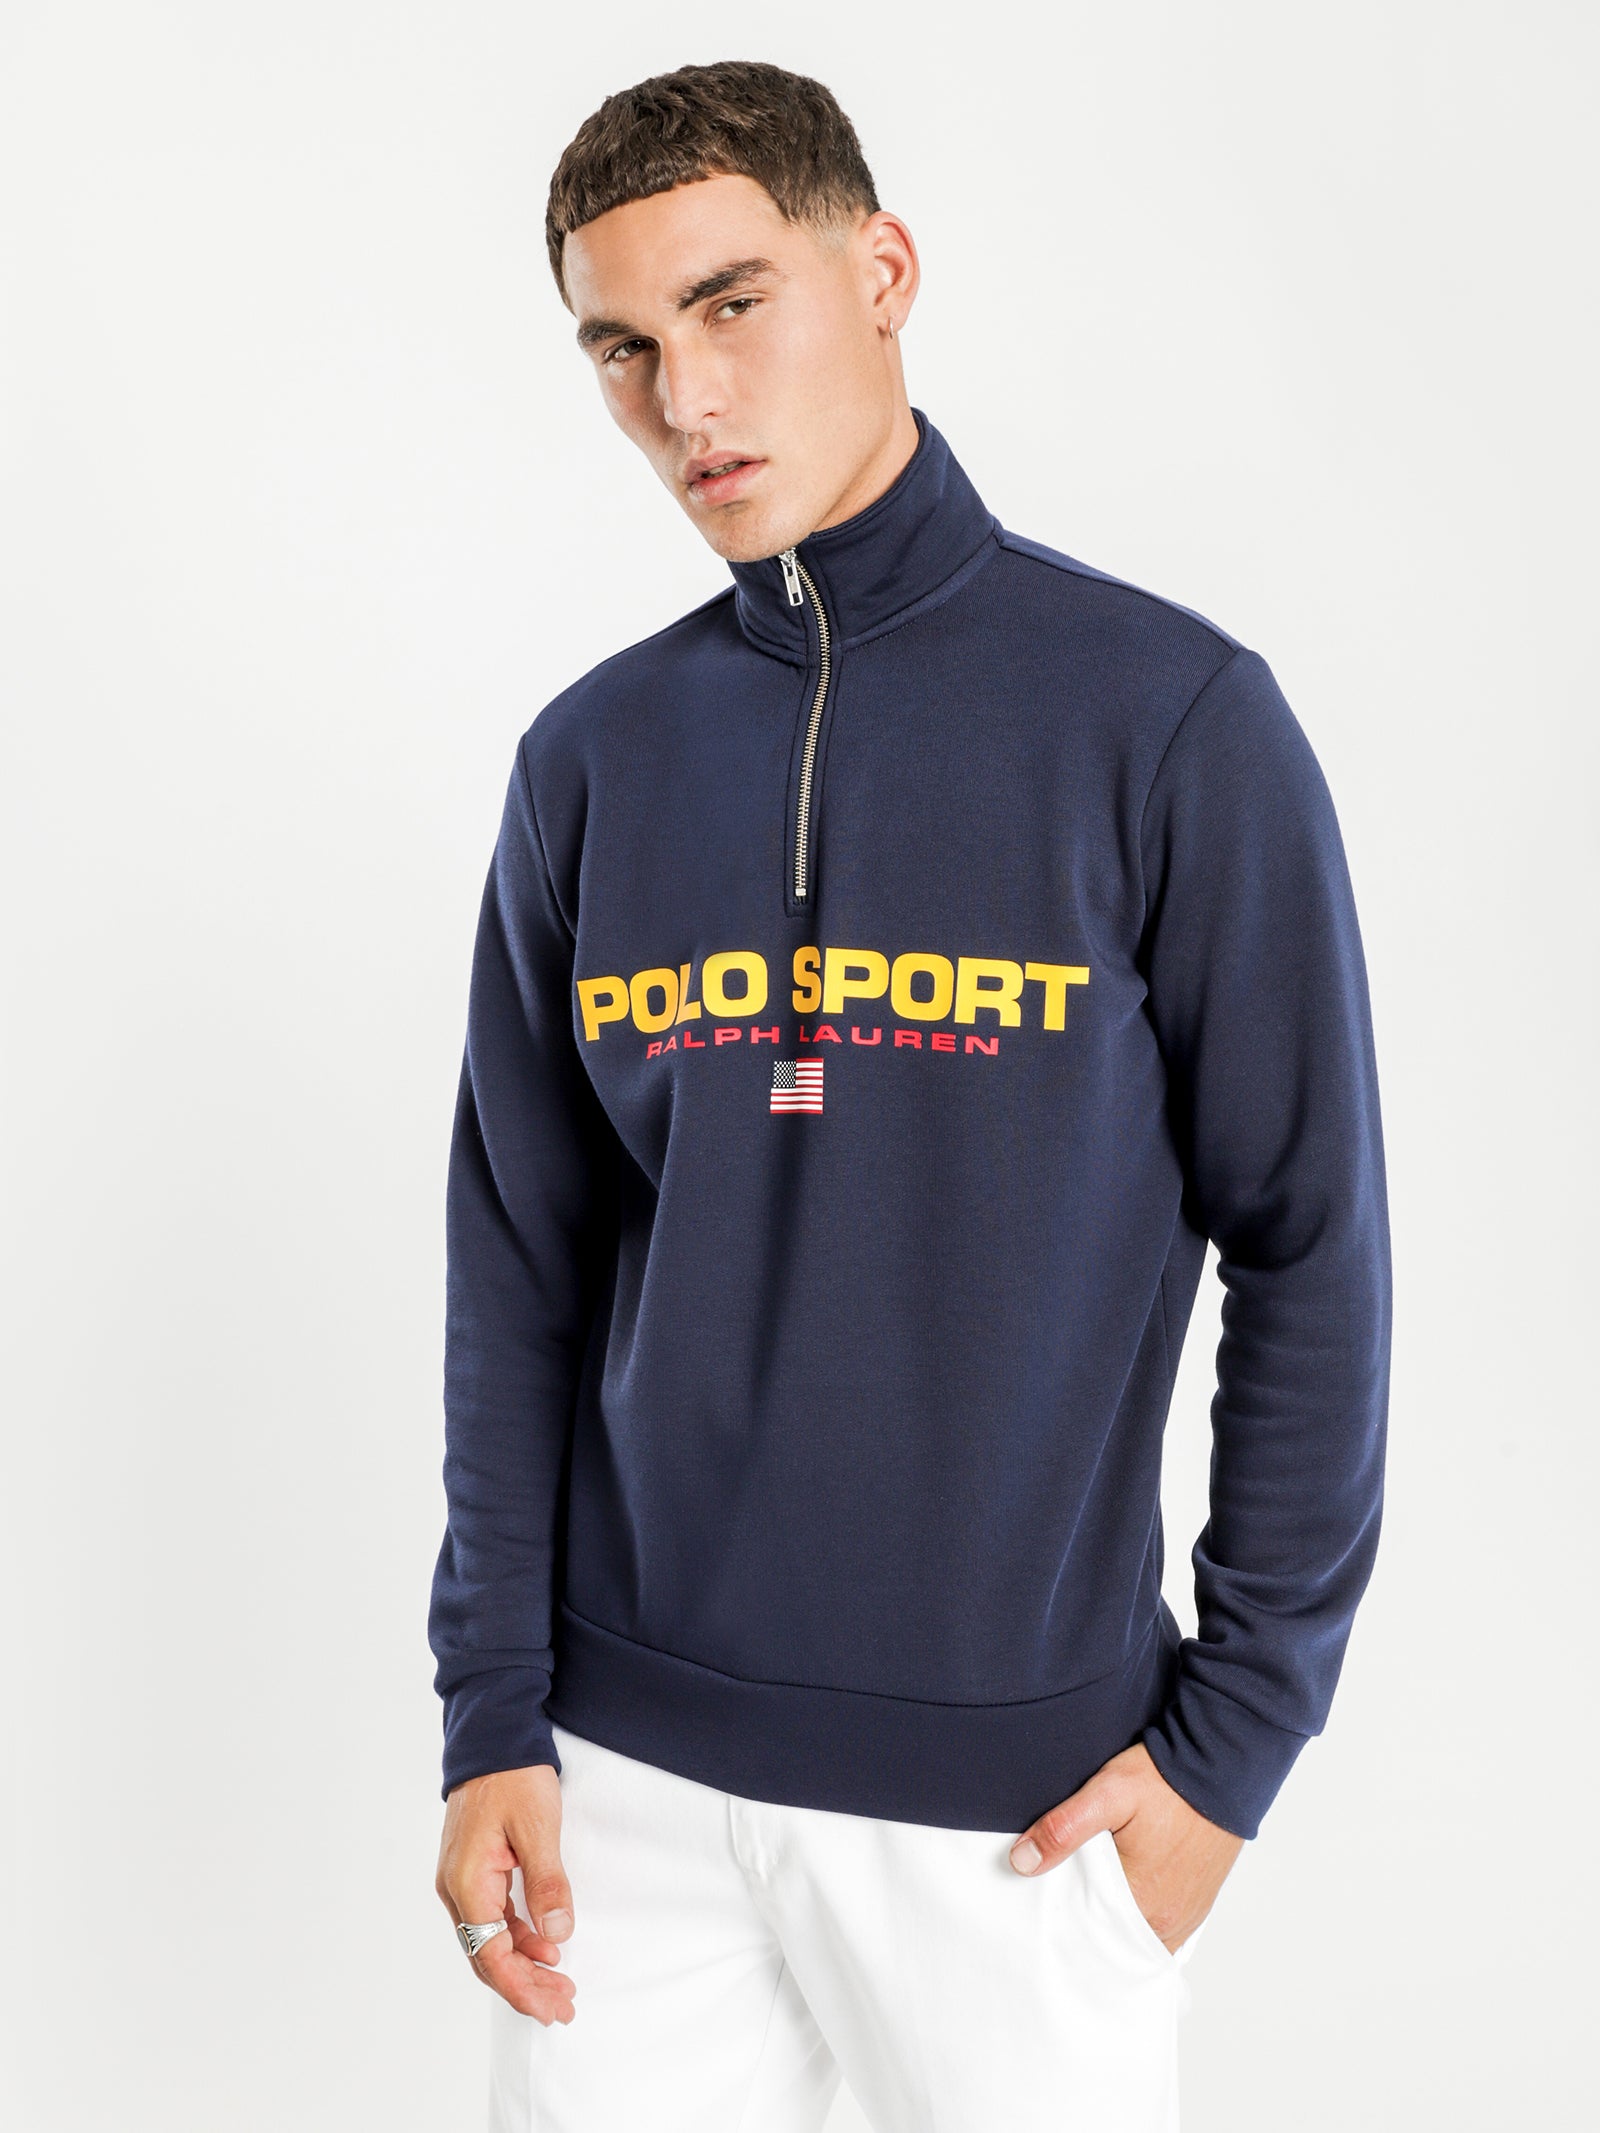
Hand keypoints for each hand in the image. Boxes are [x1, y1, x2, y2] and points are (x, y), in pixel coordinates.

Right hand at [436, 1764, 578, 2023]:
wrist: (492, 1737)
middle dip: (525, 1986)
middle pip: (487, 1957)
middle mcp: (456, 1889)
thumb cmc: (513, 1775)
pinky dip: (518, 1938)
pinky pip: (492, 1919)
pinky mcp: (472, 1871)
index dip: (522, 1987)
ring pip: (489, 1941)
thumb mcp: (538, 1828)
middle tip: (563, 2006)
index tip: (552, 2006)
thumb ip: (547, 1883)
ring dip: (523, 1965)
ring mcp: (461, 1881)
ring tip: (560, 1983)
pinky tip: (545, 1945)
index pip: (492, 1955)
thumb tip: (557, 1933)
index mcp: (467, 1882)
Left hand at [1008, 1741, 1243, 1952]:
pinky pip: (1160, 1925)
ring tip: (1090, 1890)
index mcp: (1143, 1904)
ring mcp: (1187, 1916)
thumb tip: (1022, 1862)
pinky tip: (1122, 1891)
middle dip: (1086, 1922)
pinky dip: (1138, 1915)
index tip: (1043, 1903)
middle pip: (1112, 1937)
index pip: (1088, 1934)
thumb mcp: (1107, 1792)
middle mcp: (1169, 1922)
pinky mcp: (1198, 1903)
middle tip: (1062, 1894)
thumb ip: (1064, 1828)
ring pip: (1135, 1933)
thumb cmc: (1167, 1779)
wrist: (1223, 1764)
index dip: (1063, 1920)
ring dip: (1113, 1918)